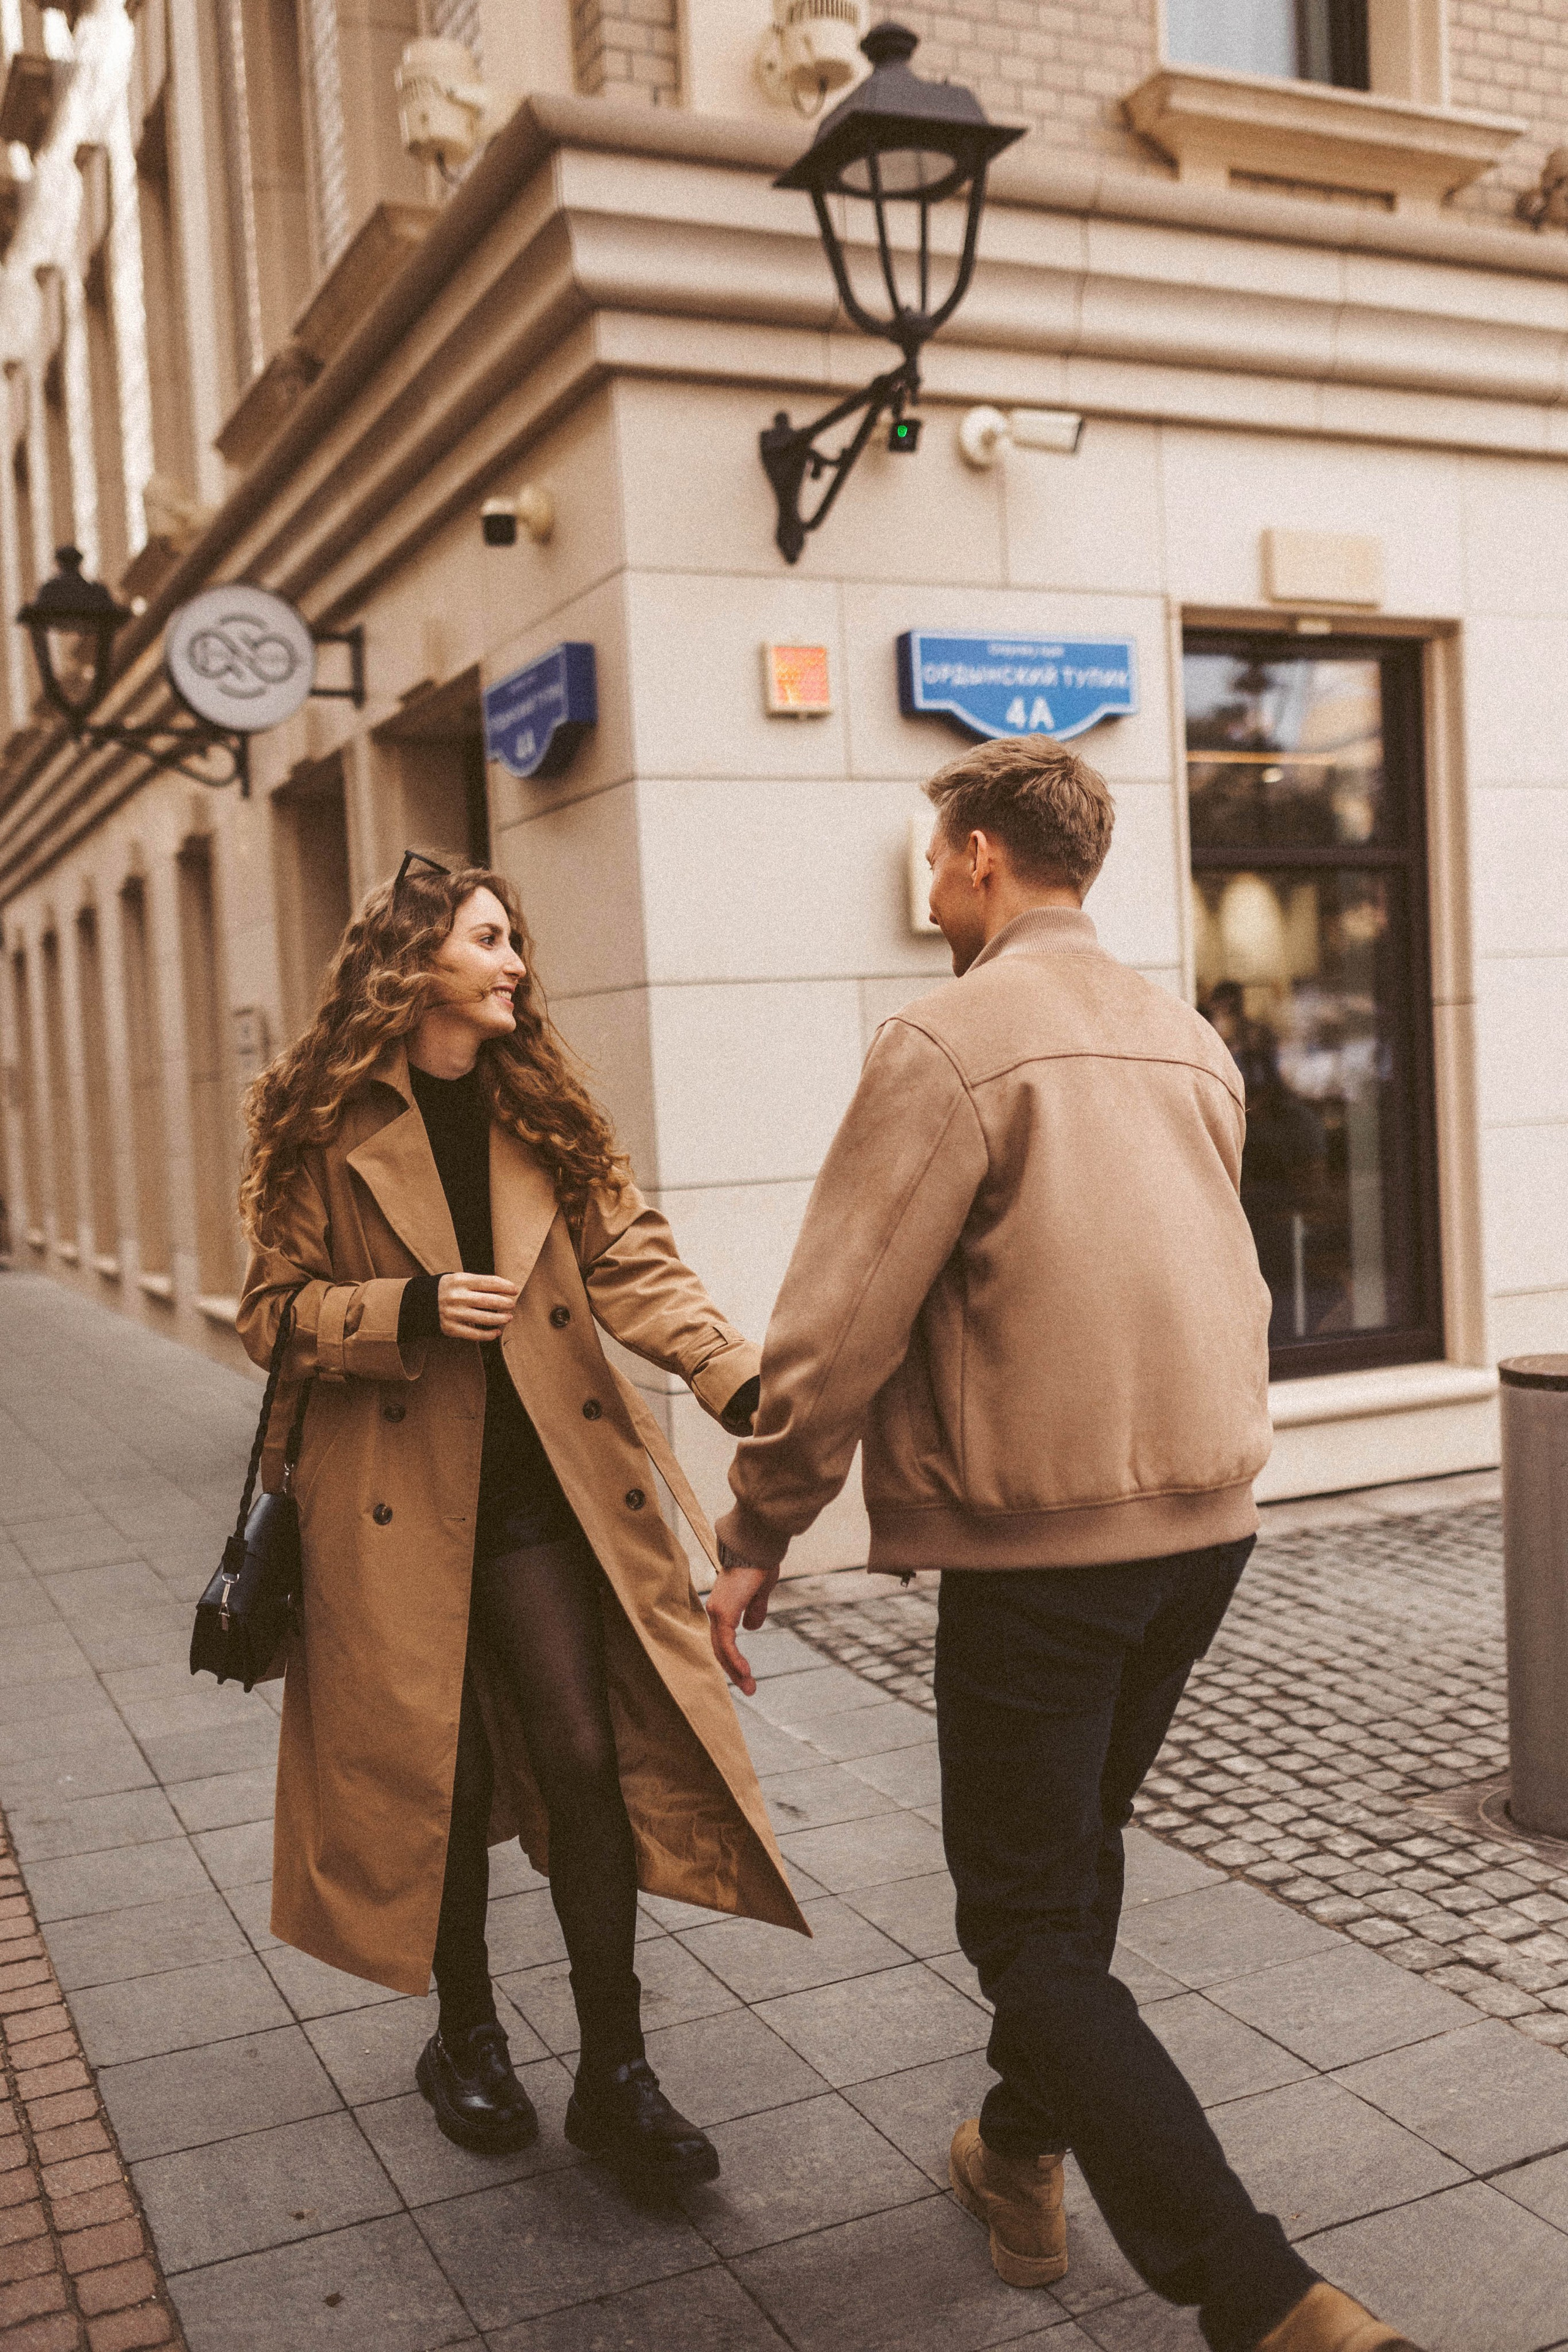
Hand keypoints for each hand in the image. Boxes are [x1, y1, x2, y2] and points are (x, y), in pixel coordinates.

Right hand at [437, 1272, 519, 1339]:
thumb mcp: (458, 1279)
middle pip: (488, 1301)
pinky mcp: (450, 1328)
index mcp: (459, 1281)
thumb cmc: (447, 1290)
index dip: (505, 1286)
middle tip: (512, 1304)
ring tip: (508, 1318)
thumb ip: (477, 1283)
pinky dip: (488, 1334)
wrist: (419, 1303)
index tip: (515, 1289)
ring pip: (484, 1319)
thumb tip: (504, 1290)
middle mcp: (456, 1297)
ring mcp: (453, 1313)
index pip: (488, 1282)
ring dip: (500, 1319)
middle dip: (505, 1303)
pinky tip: (496, 1332)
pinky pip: (474, 1334)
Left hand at [706, 1562, 779, 1696]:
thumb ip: (754, 1609)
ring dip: (736, 1671)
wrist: (757, 1545)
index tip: (745, 1673)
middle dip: (734, 1670)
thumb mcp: (760, 1591)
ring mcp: (717, 1611)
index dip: (733, 1658)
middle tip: (749, 1688)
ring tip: (750, 1688)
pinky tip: (745, 1673)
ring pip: (722, 1650)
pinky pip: (727, 1644)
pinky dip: (735, 1660)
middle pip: (720, 1648)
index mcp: (723, 1605)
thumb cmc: (759, 1563)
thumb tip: (752, 1628)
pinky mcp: (724, 1613)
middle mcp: (715, 1610)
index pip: (723, 1639)